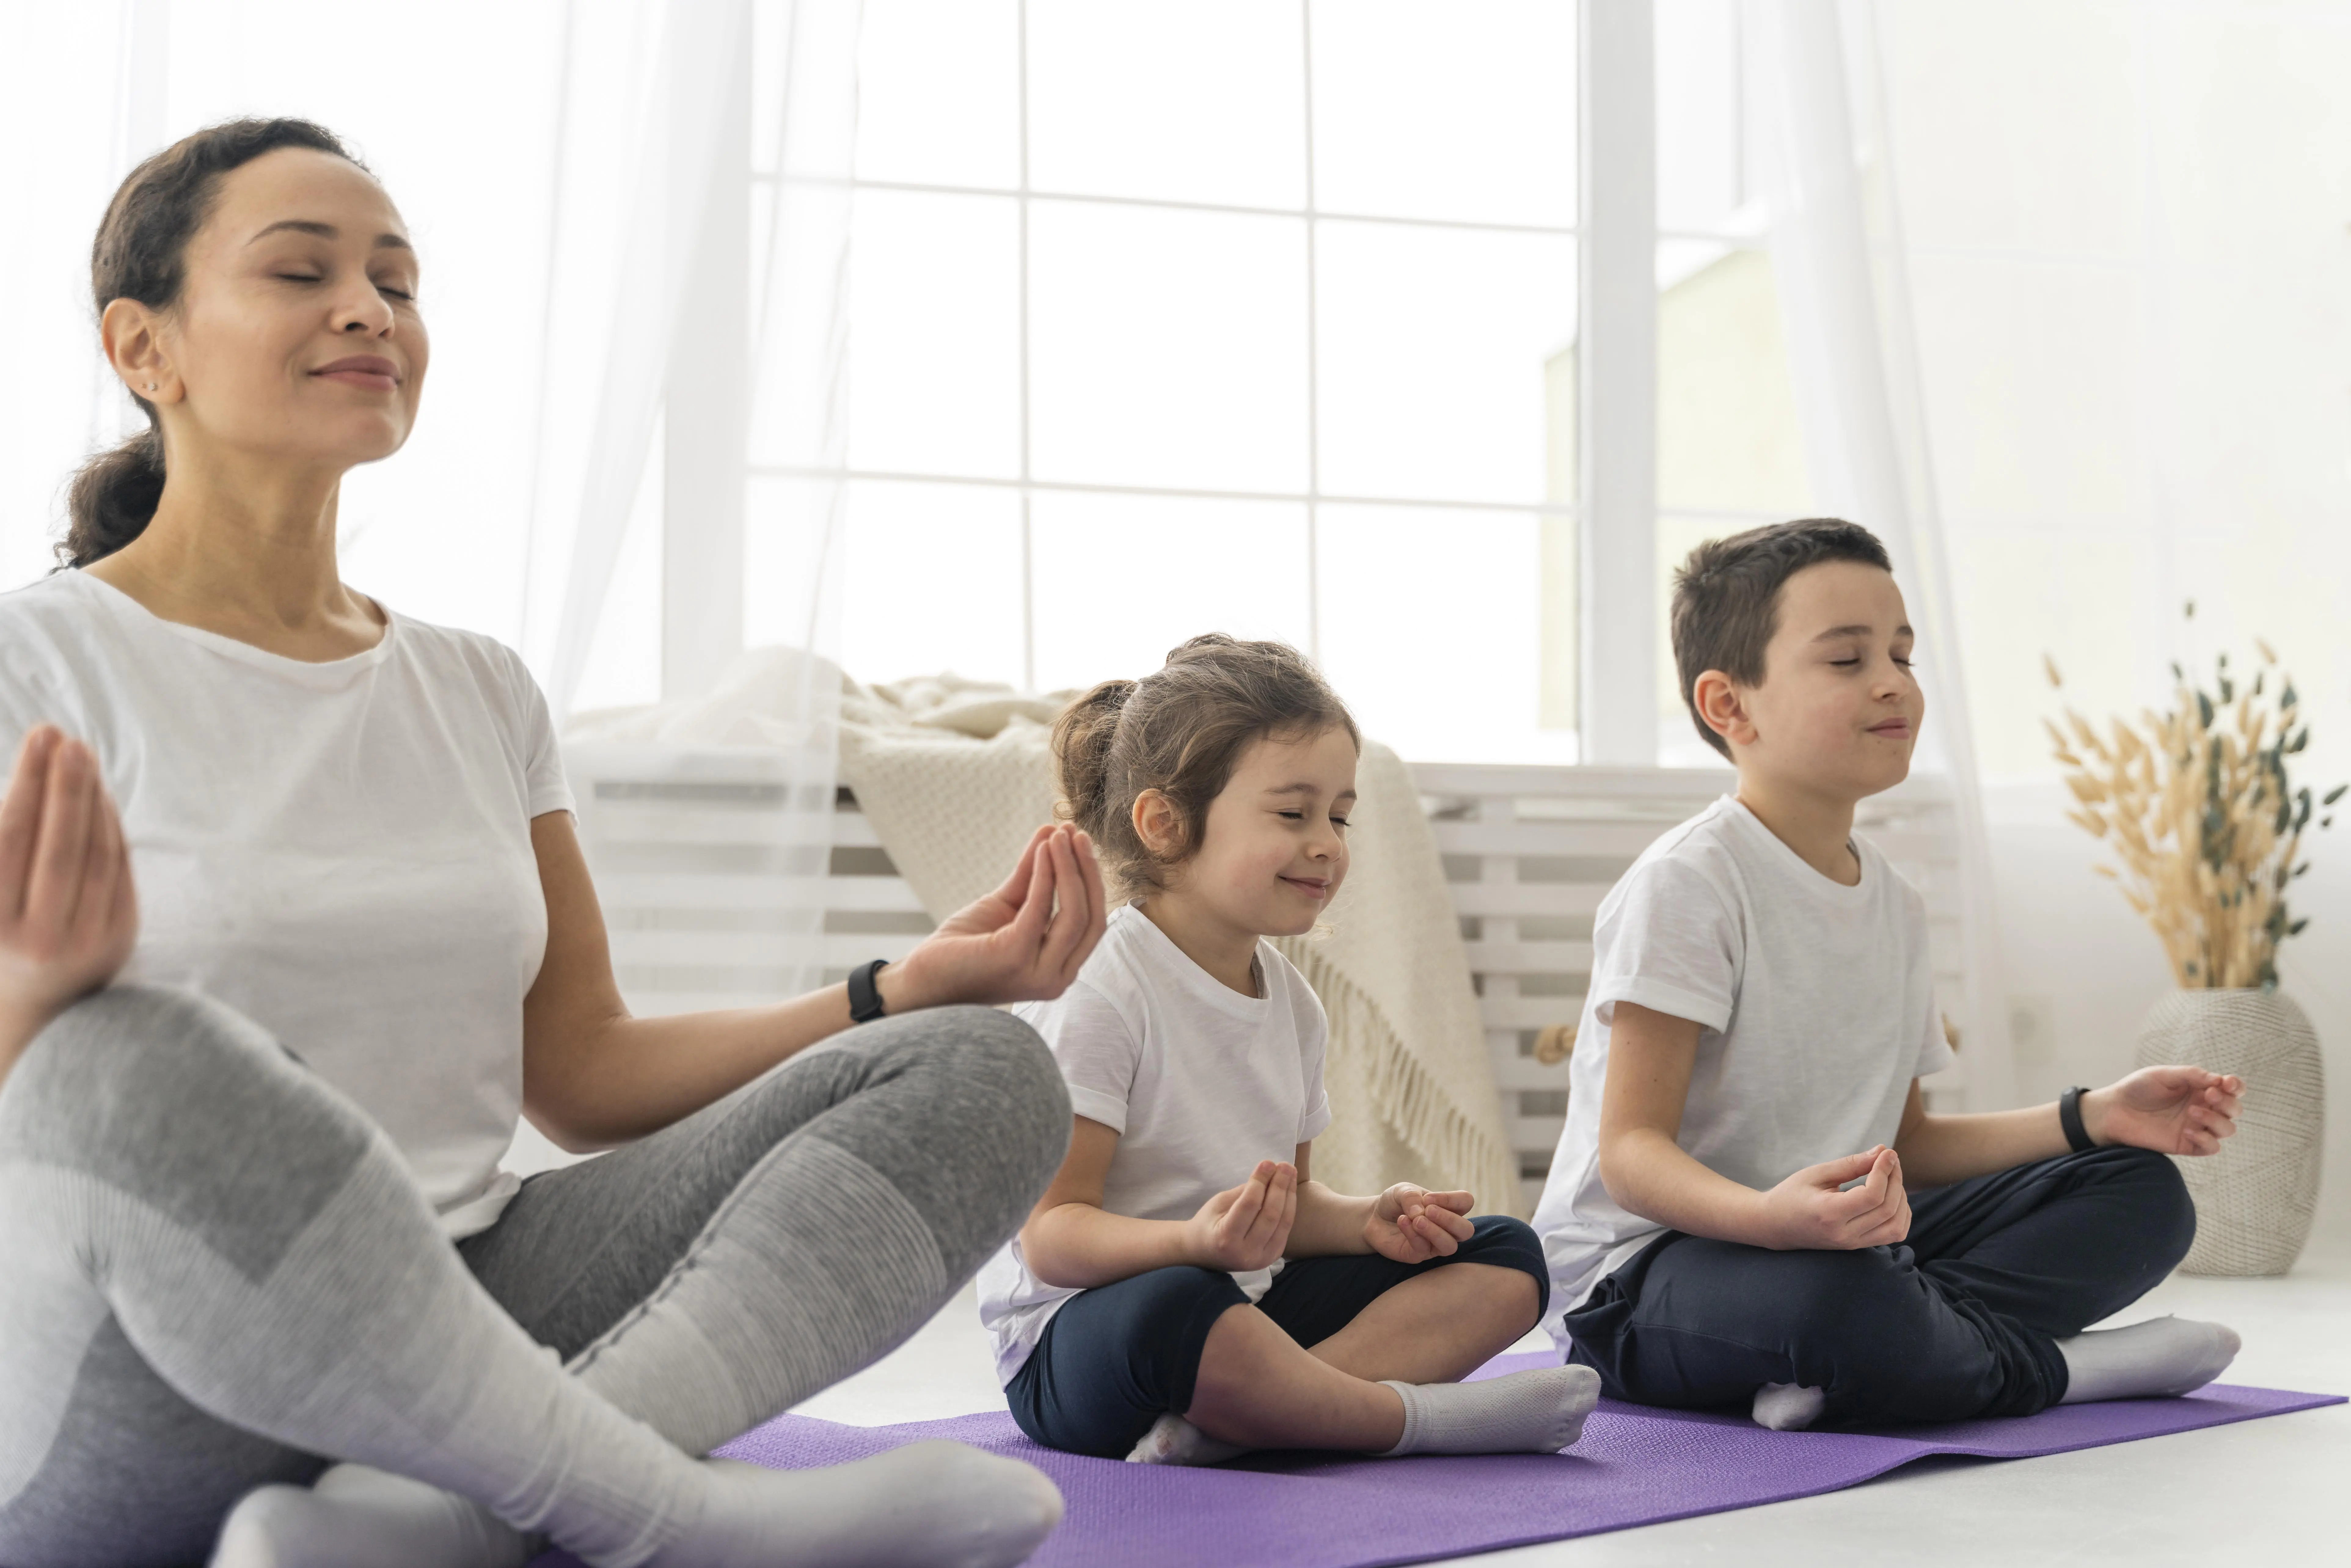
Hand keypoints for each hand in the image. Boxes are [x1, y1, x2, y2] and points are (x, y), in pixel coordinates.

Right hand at [0, 727, 138, 1066]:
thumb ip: (2, 850)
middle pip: (58, 847)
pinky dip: (110, 830)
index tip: (40, 739)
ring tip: (82, 758)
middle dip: (64, 788)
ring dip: (91, 802)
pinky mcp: (117, 940)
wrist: (28, 1008)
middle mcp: (35, 937)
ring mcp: (83, 942)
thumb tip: (30, 777)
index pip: (12, 840)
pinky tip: (100, 797)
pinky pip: (117, 872)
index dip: (28, 785)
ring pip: (95, 857)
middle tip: (68, 740)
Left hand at [878, 824, 1106, 1011]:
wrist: (924, 979)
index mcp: (1060, 968)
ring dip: (1069, 867)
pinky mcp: (1015, 958)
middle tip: (1075, 833)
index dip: (1091, 880)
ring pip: (1074, 913)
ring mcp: (1039, 973)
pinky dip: (1045, 874)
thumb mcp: (1007, 907)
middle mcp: (1057, 978)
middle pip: (1090, 916)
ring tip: (1060, 835)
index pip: (1093, 922)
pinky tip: (1042, 850)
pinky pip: (1039, 908)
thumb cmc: (965, 947)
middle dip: (1087, 870)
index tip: (1081, 842)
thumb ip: (1033, 877)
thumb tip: (1055, 833)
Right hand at [1186, 1159, 1296, 1271]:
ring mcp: (1262, 1258)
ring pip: (1283, 1222)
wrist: (1205, 1254)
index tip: (1267, 1162)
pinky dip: (1289, 1207)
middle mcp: (1246, 1253)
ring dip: (1289, 1194)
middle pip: (1270, 1214)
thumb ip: (1243, 1192)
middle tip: (1285, 1165)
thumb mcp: (1218, 1203)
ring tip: (1291, 1173)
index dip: (1260, 1181)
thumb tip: (1269, 1173)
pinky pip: (1285, 1229)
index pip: (1249, 1205)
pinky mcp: (1272, 1257)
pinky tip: (1289, 1190)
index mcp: (1226, 1239)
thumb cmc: (1208, 1224)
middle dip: (1280, 1186)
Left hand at [1365, 1183, 1475, 1263]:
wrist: (1373, 1217)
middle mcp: (1446, 1228)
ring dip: (1435, 1232)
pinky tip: (1402, 1222)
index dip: (1451, 1199)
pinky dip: (1413, 1234)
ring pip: (1450, 1246)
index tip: (1427, 1197)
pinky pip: (1423, 1248)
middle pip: (1466, 1230)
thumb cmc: (1394, 1202)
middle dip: (1450, 1220)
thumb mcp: (1402, 1191)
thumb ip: (1412, 1196)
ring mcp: (1434, 1244)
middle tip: (1428, 1211)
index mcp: (1448, 1208)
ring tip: (1417, 1221)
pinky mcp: (1418, 1255)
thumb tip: (1420, 1212)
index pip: (1466, 1202)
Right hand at [1757, 1145, 1909, 1250]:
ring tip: (1891, 1178)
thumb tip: (1882, 1151)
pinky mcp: (1859, 1245)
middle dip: (1895, 1180)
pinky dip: (1901, 1214)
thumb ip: (1850, 1164)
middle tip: (1889, 1159)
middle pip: (1888, 1209)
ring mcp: (1853, 1243)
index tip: (1886, 1152)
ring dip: (1901, 1199)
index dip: (1884, 1171)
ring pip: (1896, 1226)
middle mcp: (1844, 1234)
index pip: (1872, 1196)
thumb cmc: (1792, 1194)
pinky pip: (1893, 1234)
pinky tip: (1892, 1196)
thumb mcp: (1816, 1174)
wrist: (1775, 1225)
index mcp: (1829, 1214)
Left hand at [2085, 1067, 2242, 1156]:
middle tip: (2208, 1095)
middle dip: (2228, 1103)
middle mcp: (2203, 1107)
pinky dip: (2206, 1139)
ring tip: (2192, 1112)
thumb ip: (2192, 1075)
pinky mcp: (2188, 1144)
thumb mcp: (2163, 1075)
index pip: (2232, 1089)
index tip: (2227, 1083)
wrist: (2114, 1110)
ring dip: (2216, 1120)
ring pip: (2227, 1129)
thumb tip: (2219, 1080)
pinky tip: (2188, 1131)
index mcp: (2200, 1088)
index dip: (2236, 1086)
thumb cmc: (2137, 1089)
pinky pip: (2212, 1147)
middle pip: (2234, 1110)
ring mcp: (2197, 1127)